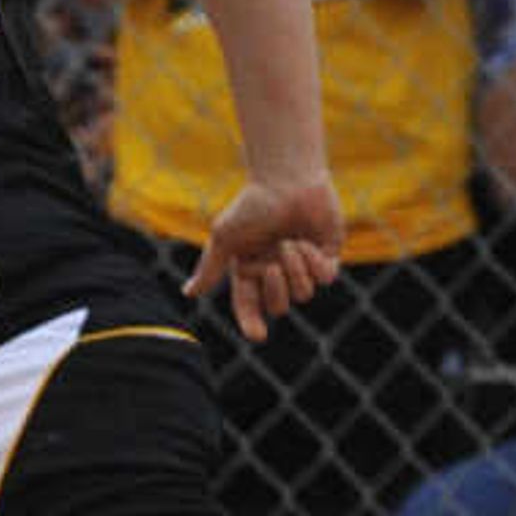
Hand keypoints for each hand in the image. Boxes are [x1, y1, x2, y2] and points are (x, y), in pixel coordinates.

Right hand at [186, 174, 343, 341]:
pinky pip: (326, 278)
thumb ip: (210, 268)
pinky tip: (309, 242)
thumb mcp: (225, 237)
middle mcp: (276, 273)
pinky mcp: (327, 258)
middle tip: (273, 264)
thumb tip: (188, 294)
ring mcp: (303, 267)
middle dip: (277, 288)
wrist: (288, 180)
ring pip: (304, 293)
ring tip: (291, 241)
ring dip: (296, 267)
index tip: (258, 336)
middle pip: (280, 306)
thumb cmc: (252, 205)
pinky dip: (316, 262)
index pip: (249, 307)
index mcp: (250, 271)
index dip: (252, 324)